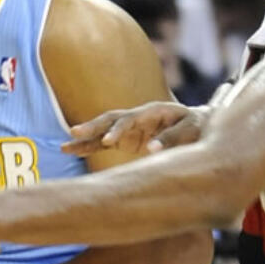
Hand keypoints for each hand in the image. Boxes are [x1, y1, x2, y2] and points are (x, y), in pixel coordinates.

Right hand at [62, 102, 204, 157]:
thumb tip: (152, 150)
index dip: (118, 130)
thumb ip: (172, 138)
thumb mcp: (191, 130)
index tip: (107, 142)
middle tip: (75, 133)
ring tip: (64, 147)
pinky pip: (103, 143)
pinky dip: (89, 147)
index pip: (129, 119)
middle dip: (92, 127)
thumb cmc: (197, 126)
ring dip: (85, 137)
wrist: (199, 126)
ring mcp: (130, 128)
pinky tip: (72, 151)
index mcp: (151, 112)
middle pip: (110, 119)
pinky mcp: (127, 139)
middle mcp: (136, 117)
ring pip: (102, 130)